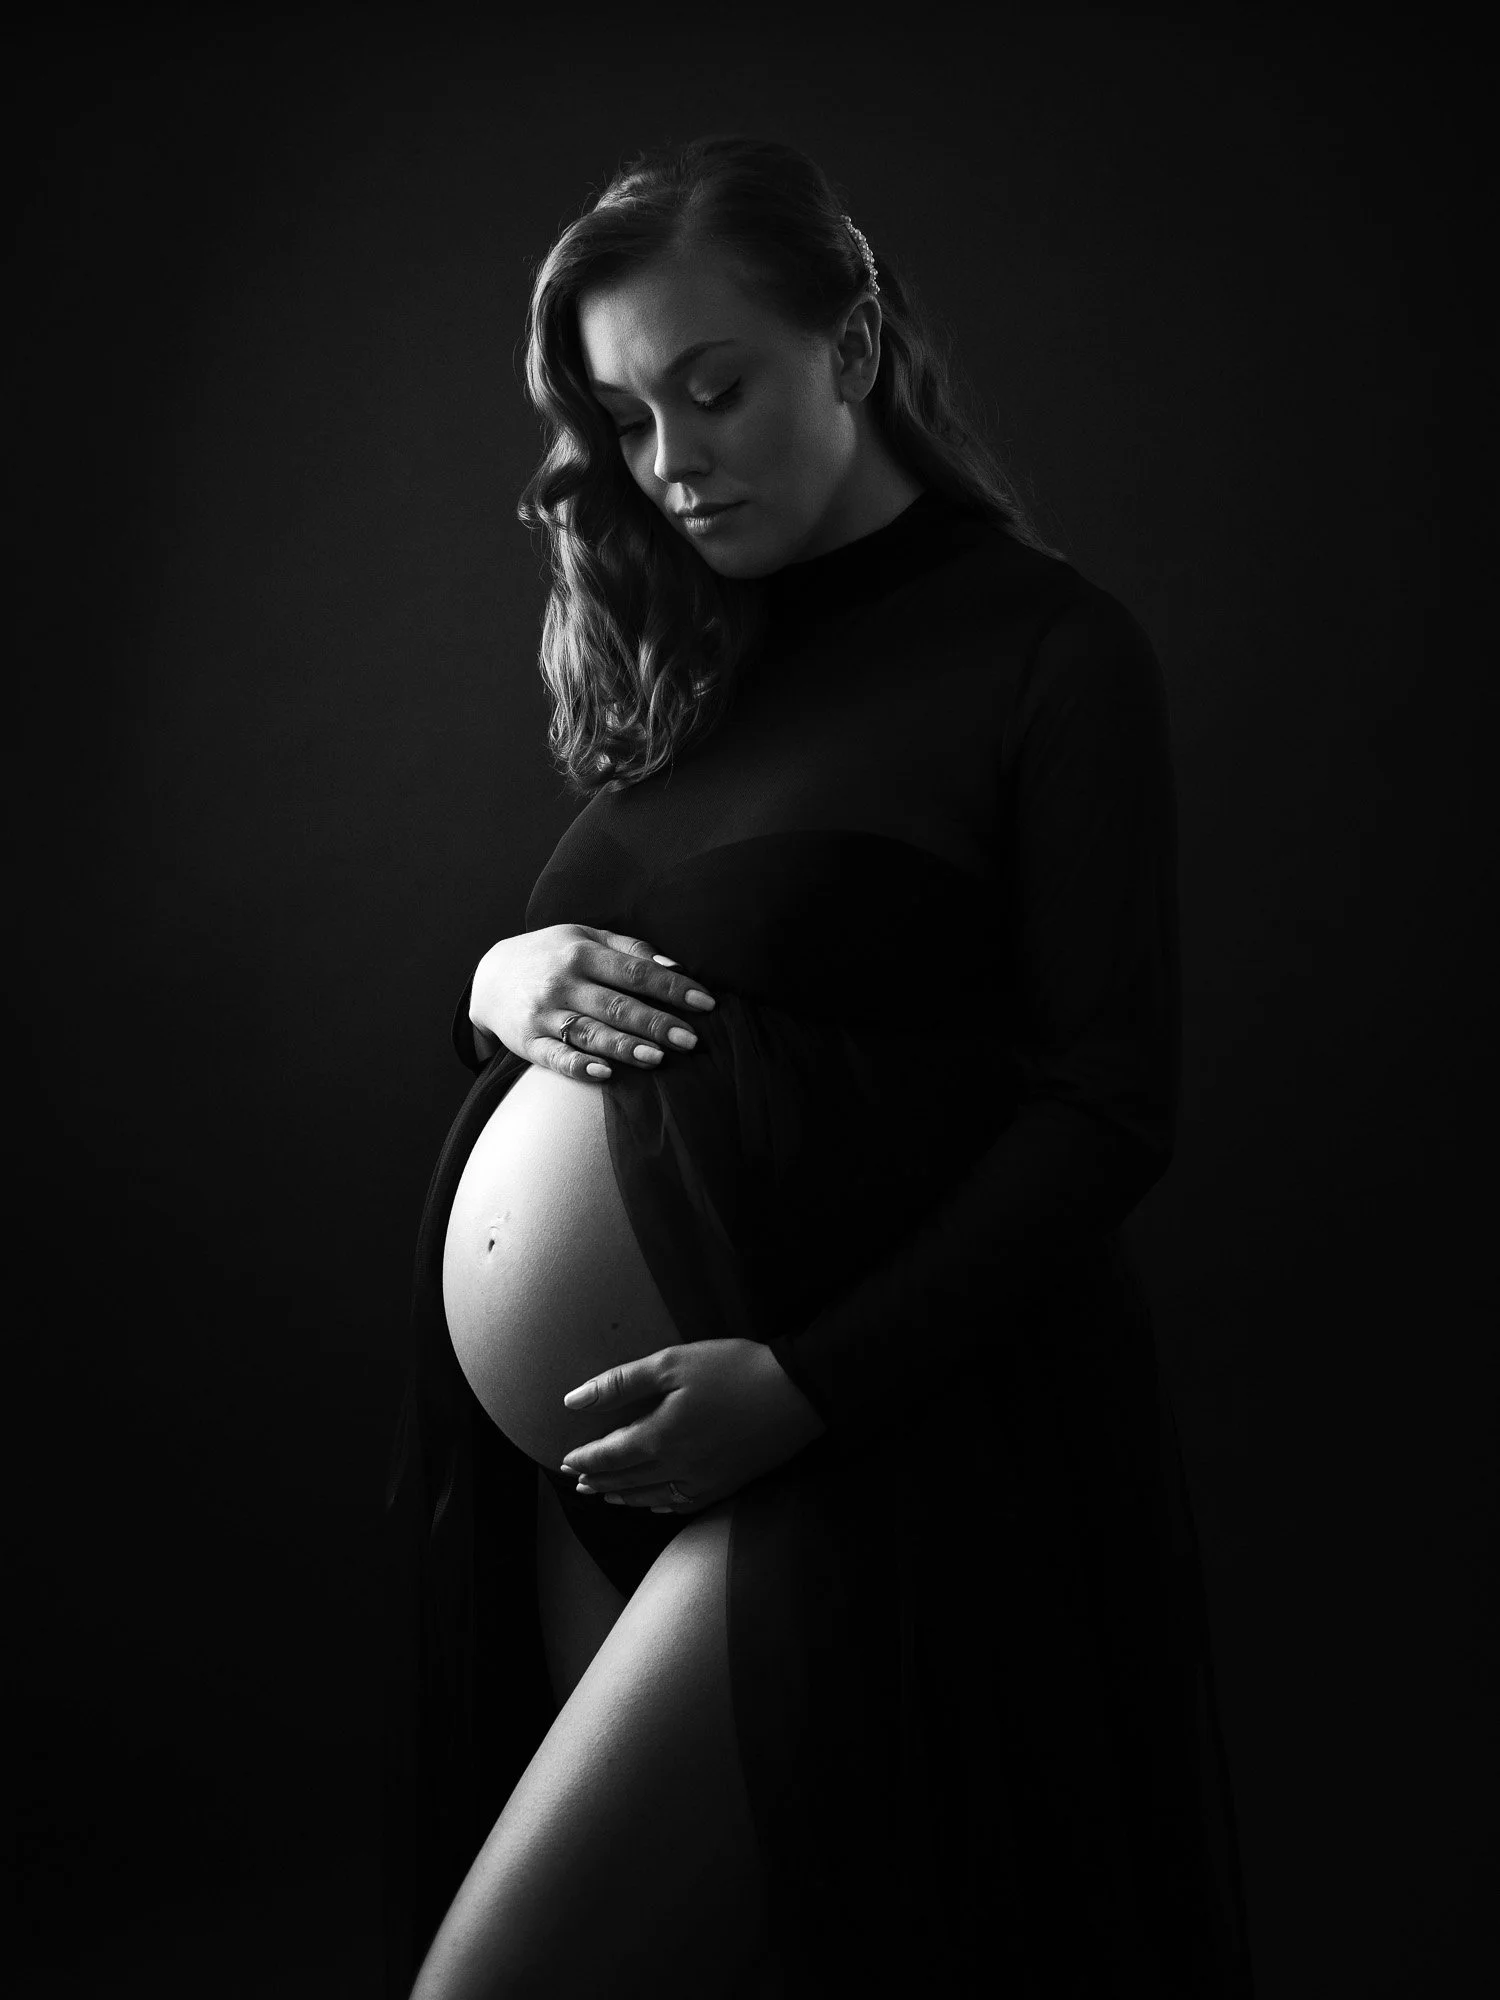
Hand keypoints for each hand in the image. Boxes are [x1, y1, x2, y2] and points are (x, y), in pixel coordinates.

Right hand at [469, 923, 716, 1080]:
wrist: (490, 977)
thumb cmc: (552, 956)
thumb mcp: (585, 938)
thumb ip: (630, 950)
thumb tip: (676, 967)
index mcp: (583, 953)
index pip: (636, 972)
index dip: (673, 987)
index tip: (706, 1003)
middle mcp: (564, 982)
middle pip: (617, 1004)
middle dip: (656, 1022)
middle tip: (692, 1040)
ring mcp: (544, 1013)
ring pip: (590, 1033)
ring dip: (625, 1047)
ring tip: (659, 1058)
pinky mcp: (528, 1042)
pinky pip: (556, 1057)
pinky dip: (579, 1066)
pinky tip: (605, 1075)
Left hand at [558, 1339, 827, 1513]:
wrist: (798, 1392)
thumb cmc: (733, 1370)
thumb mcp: (673, 1363)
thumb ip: (621, 1383)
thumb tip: (572, 1401)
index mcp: (660, 1437)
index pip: (610, 1455)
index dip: (585, 1459)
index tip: (565, 1461)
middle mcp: (678, 1468)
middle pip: (628, 1480)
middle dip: (599, 1480)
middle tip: (578, 1483)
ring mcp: (705, 1480)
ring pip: (653, 1497)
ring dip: (625, 1496)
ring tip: (607, 1495)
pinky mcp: (729, 1483)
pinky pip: (685, 1504)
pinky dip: (661, 1506)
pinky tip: (655, 1504)